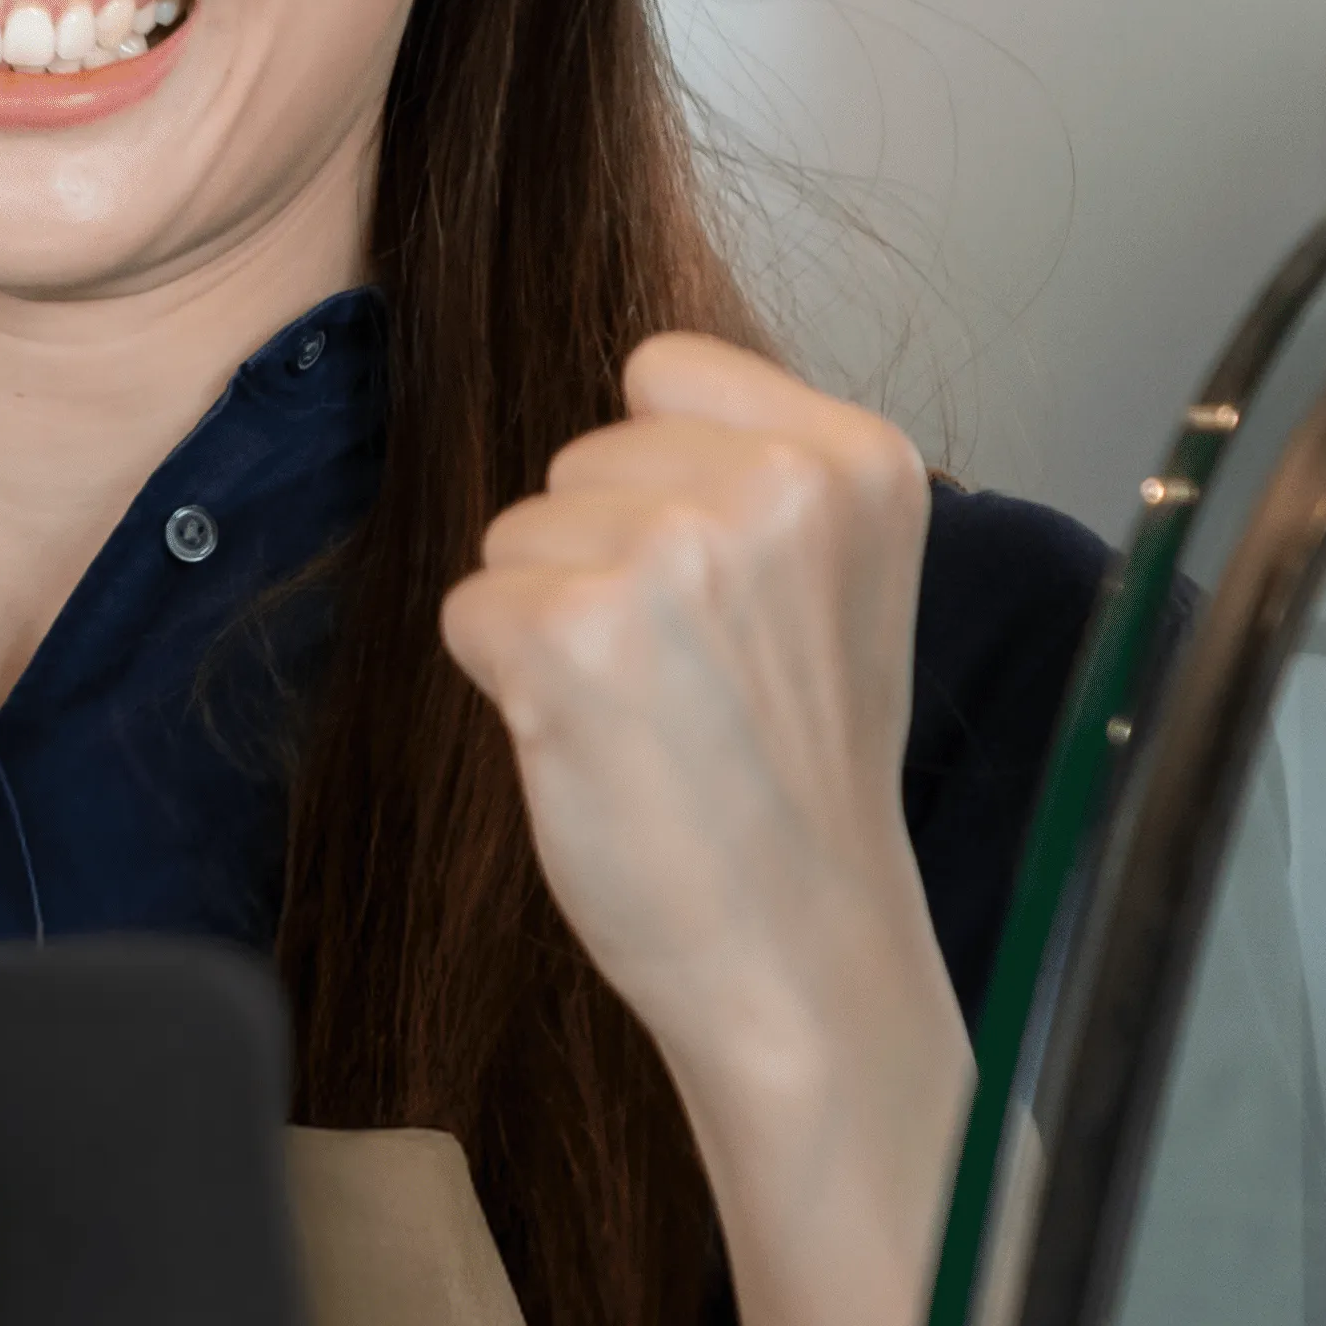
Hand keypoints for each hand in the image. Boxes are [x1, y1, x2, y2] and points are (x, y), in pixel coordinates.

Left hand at [434, 332, 963, 1168]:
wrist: (799, 952)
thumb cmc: (795, 781)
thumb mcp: (833, 583)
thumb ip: (750, 478)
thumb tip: (622, 402)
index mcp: (856, 460)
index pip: (660, 373)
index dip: (657, 484)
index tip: (723, 600)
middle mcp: (773, 488)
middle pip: (579, 458)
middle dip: (602, 559)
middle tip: (689, 684)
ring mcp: (672, 555)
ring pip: (517, 534)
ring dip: (554, 624)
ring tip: (651, 719)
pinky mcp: (570, 633)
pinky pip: (469, 608)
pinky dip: (504, 683)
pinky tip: (595, 746)